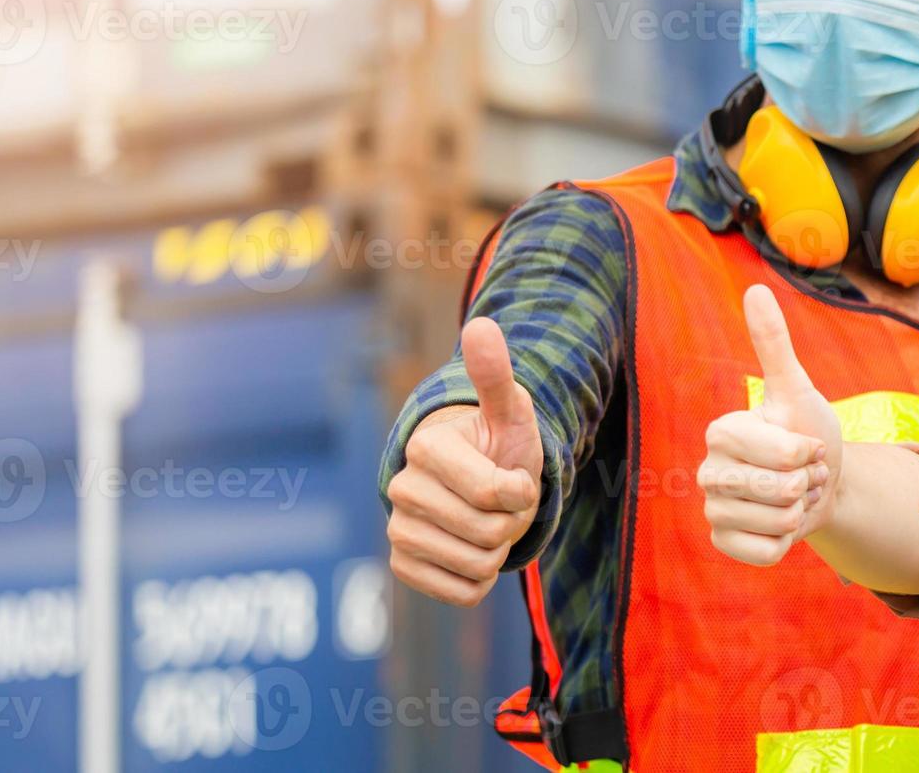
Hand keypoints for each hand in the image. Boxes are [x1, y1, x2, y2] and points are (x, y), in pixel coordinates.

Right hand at [387, 317, 543, 606]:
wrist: (481, 485)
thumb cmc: (498, 444)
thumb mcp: (509, 411)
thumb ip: (496, 374)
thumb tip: (482, 324)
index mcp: (425, 447)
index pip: (493, 492)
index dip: (521, 491)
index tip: (516, 476)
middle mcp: (401, 488)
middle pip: (486, 532)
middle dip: (510, 523)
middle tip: (503, 504)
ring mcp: (397, 529)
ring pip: (477, 565)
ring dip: (498, 550)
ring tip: (488, 523)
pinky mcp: (402, 566)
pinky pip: (462, 592)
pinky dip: (481, 579)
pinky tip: (472, 550)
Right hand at [698, 285, 838, 565]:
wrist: (819, 484)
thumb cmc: (807, 432)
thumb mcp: (797, 390)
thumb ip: (774, 344)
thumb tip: (755, 288)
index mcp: (720, 430)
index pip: (783, 454)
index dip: (808, 454)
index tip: (805, 444)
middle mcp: (706, 469)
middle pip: (780, 492)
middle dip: (807, 485)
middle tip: (801, 475)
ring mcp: (711, 508)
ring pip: (777, 523)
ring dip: (800, 513)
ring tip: (793, 497)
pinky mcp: (722, 543)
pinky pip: (767, 553)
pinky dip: (787, 543)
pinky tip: (780, 525)